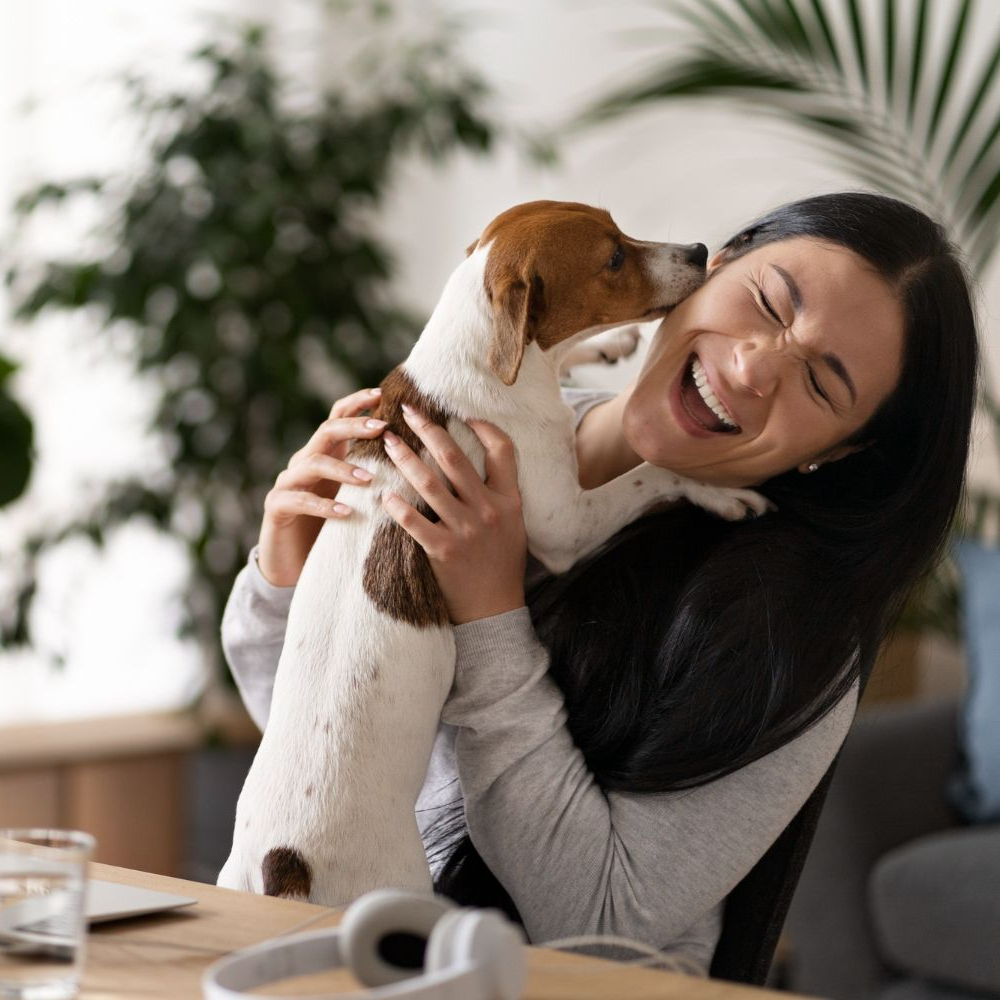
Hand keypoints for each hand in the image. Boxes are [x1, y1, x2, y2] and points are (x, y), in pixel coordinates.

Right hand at [258, 387, 386, 586]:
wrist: (293, 565)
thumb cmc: (333, 529)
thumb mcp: (357, 498)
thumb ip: (375, 477)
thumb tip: (416, 460)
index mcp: (326, 455)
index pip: (338, 417)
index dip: (357, 403)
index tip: (382, 394)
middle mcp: (305, 462)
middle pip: (326, 431)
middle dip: (353, 427)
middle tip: (381, 428)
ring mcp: (288, 482)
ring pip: (312, 462)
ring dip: (342, 468)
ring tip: (369, 478)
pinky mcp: (277, 507)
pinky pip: (300, 500)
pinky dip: (324, 505)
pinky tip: (346, 512)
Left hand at [380, 406, 526, 624]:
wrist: (495, 609)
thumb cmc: (501, 562)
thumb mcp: (513, 523)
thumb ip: (498, 492)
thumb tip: (477, 456)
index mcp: (508, 500)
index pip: (502, 450)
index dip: (484, 426)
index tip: (461, 413)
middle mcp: (488, 511)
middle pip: (455, 459)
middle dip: (429, 430)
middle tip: (407, 411)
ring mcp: (465, 531)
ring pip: (430, 485)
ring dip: (405, 459)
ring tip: (388, 443)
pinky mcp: (443, 552)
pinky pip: (415, 523)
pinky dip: (397, 506)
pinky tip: (383, 493)